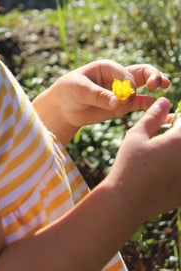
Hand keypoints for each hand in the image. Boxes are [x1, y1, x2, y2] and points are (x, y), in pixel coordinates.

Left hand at [33, 59, 169, 144]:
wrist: (63, 107)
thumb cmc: (68, 91)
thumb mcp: (80, 90)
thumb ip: (99, 96)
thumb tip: (117, 103)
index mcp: (107, 67)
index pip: (125, 73)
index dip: (128, 85)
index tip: (122, 97)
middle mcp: (117, 77)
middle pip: (141, 72)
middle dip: (152, 75)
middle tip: (157, 84)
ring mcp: (122, 91)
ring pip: (144, 86)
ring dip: (155, 86)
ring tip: (163, 89)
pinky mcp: (123, 105)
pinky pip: (140, 103)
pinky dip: (151, 105)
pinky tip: (162, 110)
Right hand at [107, 97, 180, 222]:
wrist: (128, 202)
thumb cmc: (129, 165)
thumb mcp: (137, 135)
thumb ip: (153, 117)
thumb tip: (165, 101)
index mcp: (180, 141)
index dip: (175, 120)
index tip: (165, 123)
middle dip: (175, 136)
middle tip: (163, 140)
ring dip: (175, 152)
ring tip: (160, 157)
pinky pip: (180, 172)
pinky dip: (175, 170)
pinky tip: (161, 174)